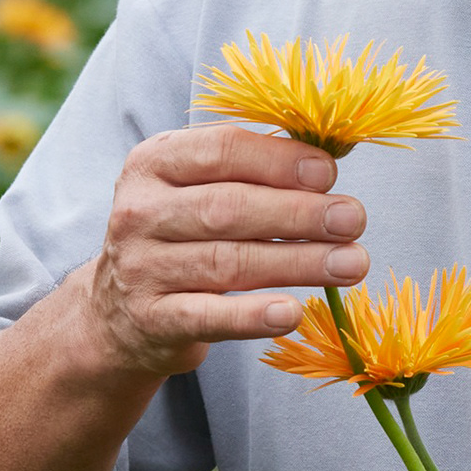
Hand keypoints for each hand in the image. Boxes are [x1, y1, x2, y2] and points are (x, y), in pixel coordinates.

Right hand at [78, 124, 366, 380]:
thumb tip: (329, 164)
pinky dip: (252, 316)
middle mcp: (139, 212)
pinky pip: (208, 317)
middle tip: (353, 219)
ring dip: (297, 262)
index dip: (280, 161)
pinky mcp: (151, 320)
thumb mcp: (197, 189)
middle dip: (299, 213)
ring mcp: (140, 268)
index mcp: (153, 163)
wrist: (118, 312)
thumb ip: (252, 171)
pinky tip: (293, 312)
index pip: (221, 151)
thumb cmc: (180, 237)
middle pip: (229, 208)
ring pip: (227, 262)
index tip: (329, 174)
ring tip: (351, 263)